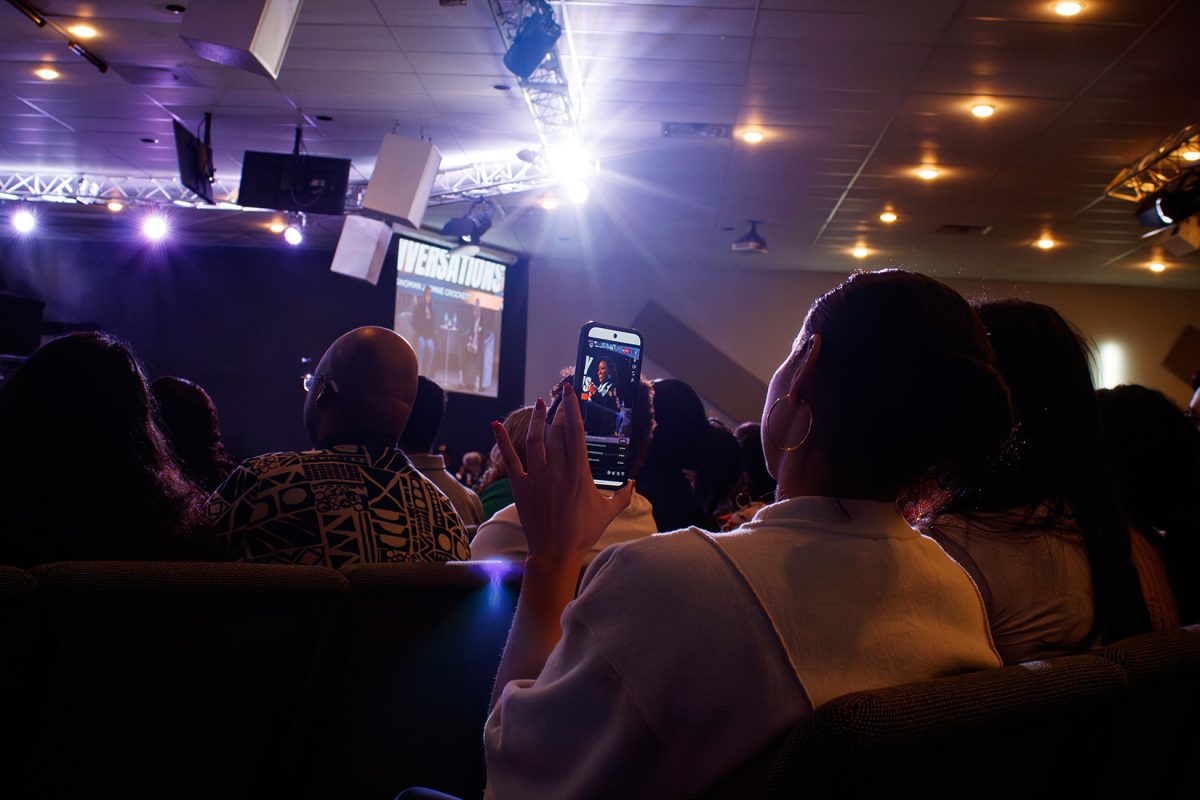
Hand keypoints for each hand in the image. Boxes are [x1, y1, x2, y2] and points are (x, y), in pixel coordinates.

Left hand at [492, 384, 632, 565]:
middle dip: (558, 413)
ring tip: (540, 404)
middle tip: (560, 401)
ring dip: (537, 419)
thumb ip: (623, 495)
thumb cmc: (582, 533)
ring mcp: (537, 478)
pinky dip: (502, 441)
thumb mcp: (608, 513)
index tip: (571, 392)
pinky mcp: (520, 487)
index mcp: (580, 474)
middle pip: (556, 433)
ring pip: (535, 440)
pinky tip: (495, 424)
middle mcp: (558, 472)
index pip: (576, 433)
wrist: (555, 553)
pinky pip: (510, 459)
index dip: (573, 409)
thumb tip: (633, 482)